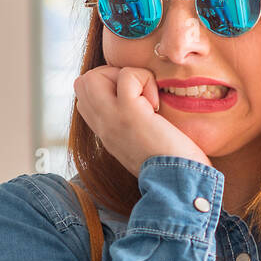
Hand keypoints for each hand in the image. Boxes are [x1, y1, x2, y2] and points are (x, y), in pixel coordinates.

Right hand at [72, 65, 211, 177]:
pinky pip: (126, 76)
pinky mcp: (128, 113)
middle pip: (82, 83)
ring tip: (145, 98)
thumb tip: (143, 103)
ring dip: (125, 75)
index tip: (134, 101)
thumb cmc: (173, 166)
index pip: (84, 97)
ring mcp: (110, 119)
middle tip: (138, 94)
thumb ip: (133, 125)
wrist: (178, 186)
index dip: (107, 87)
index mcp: (106, 133)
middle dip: (111, 75)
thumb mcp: (143, 143)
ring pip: (93, 76)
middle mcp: (102, 126)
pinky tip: (156, 105)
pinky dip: (144, 79)